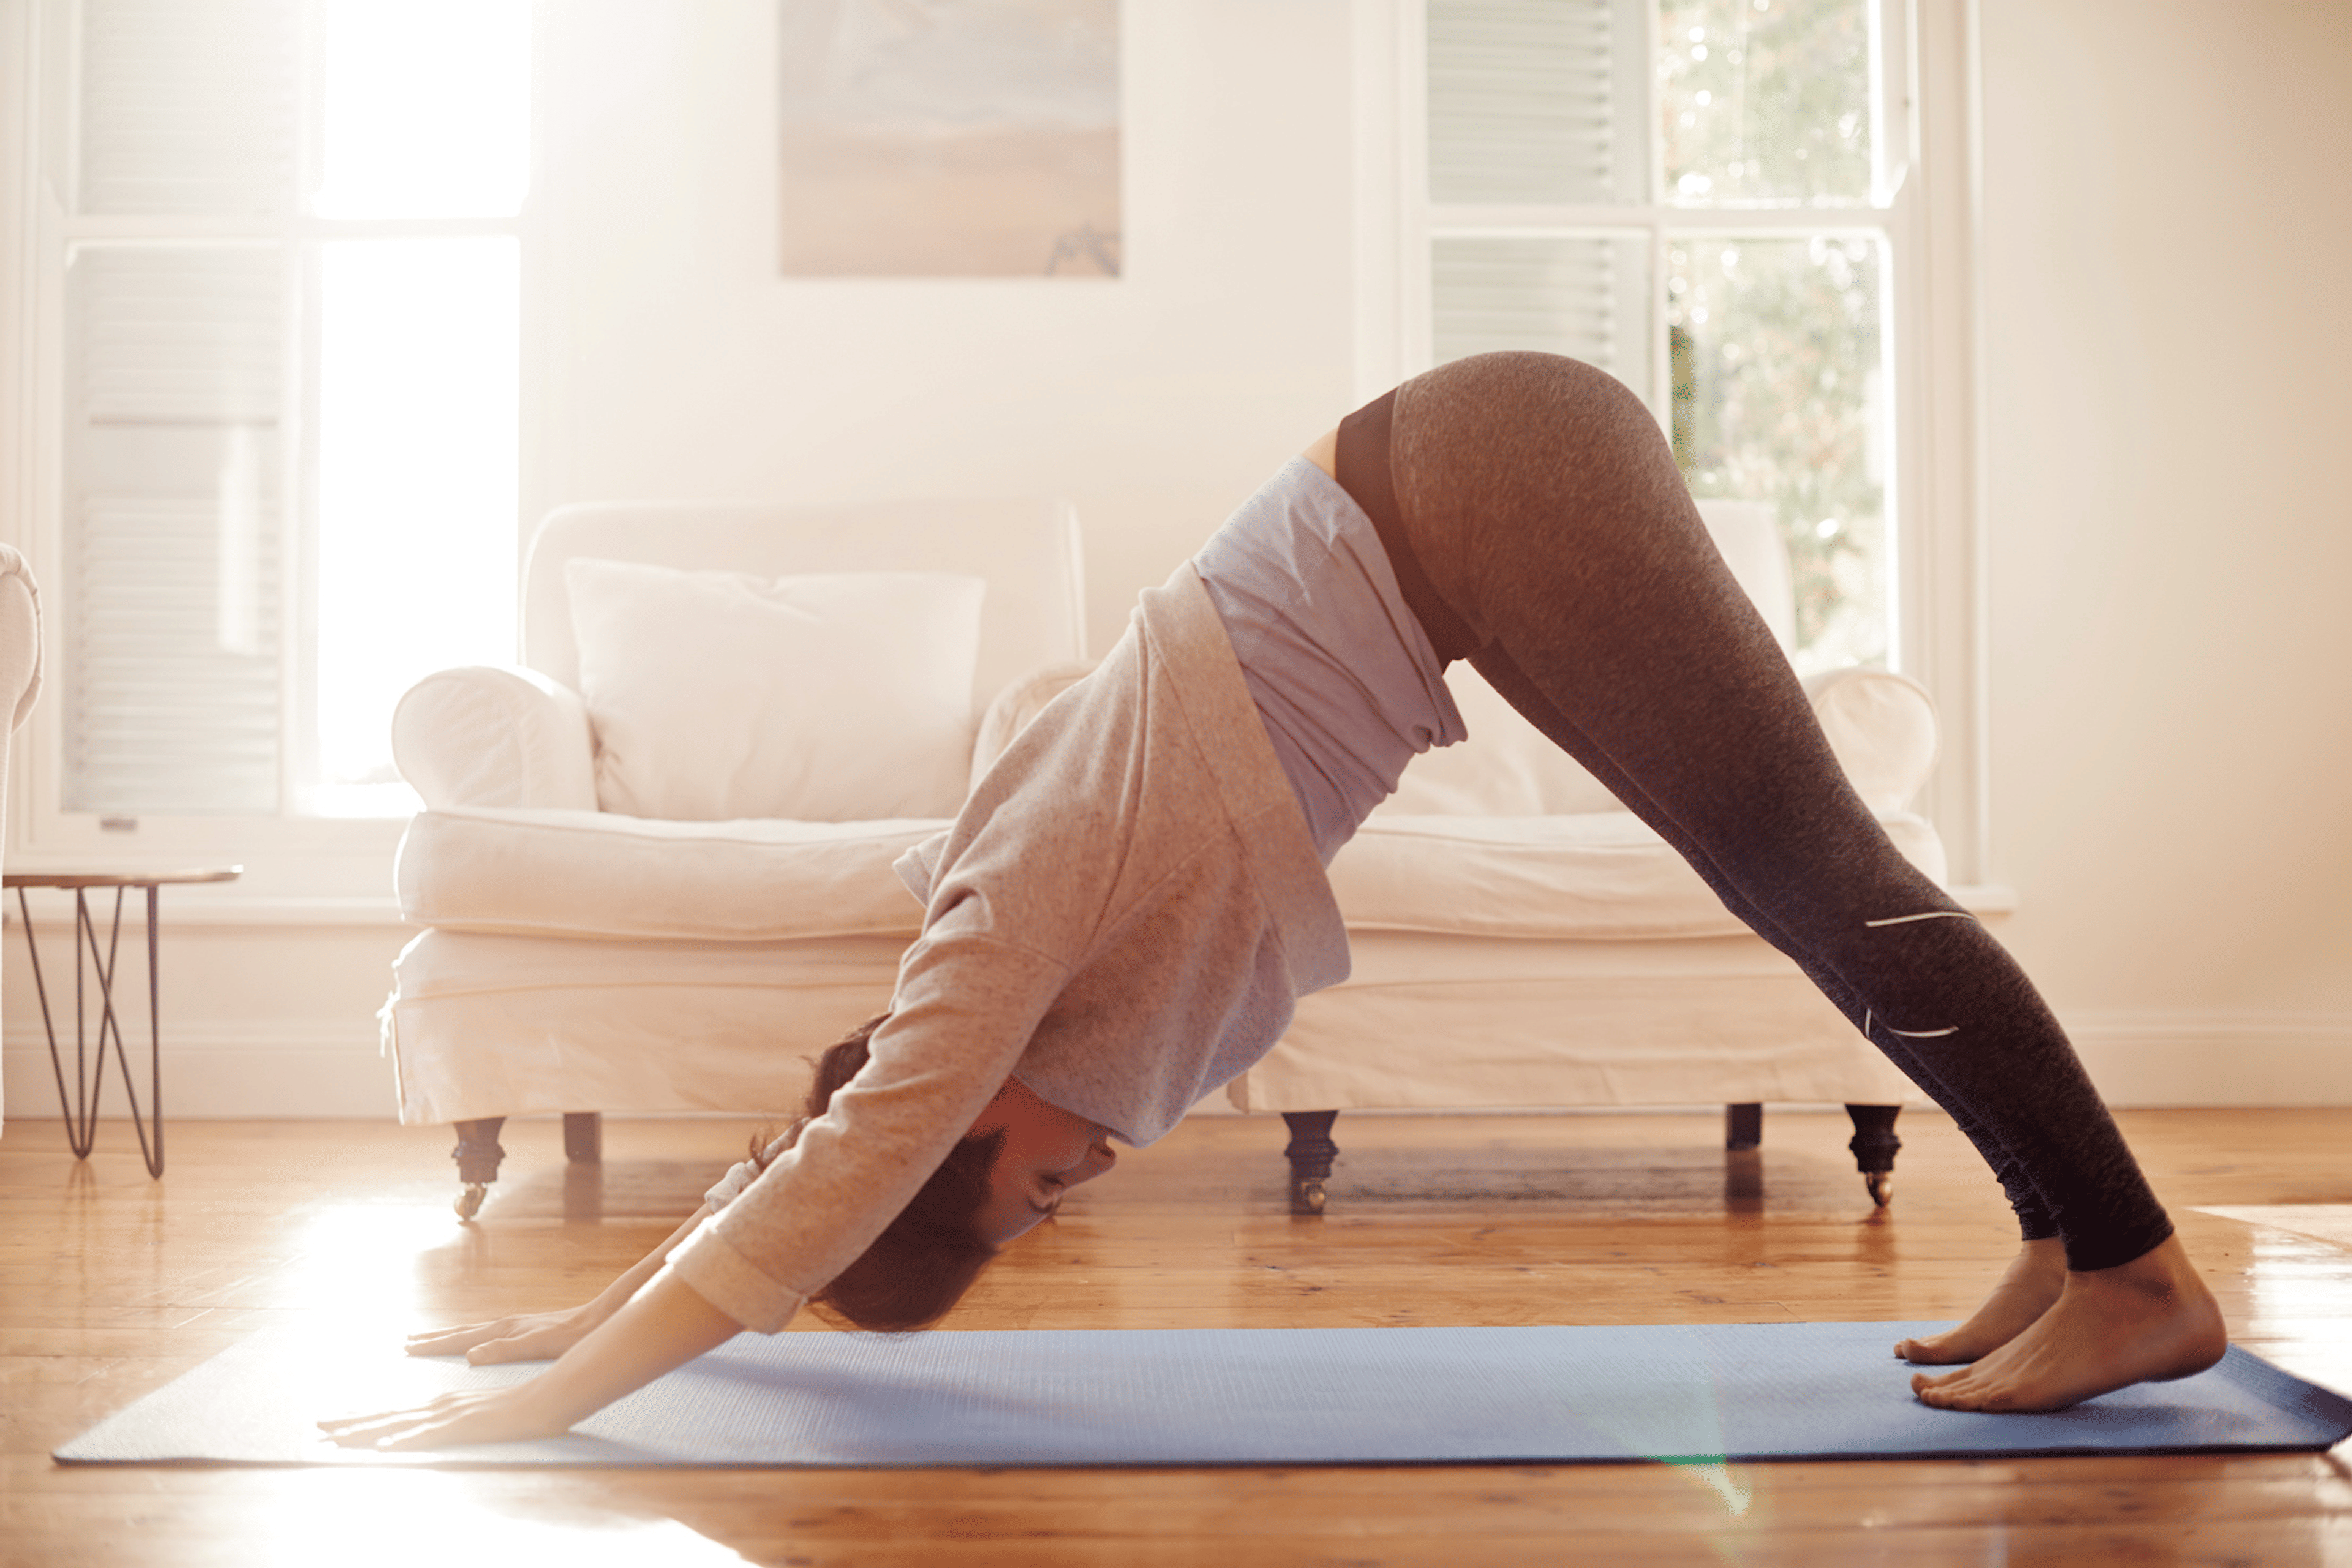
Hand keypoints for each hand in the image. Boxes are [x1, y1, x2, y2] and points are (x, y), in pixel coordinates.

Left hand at [318, 1385, 570, 1450]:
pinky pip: (427, 1437)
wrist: (549, 1397)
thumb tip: (438, 1428)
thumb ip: (458, 1420)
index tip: (336, 1422)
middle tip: (317, 1426)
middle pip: (387, 1415)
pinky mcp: (463, 1426)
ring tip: (334, 1438)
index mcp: (442, 1403)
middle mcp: (439, 1405)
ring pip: (397, 1424)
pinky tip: (383, 1447)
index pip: (395, 1412)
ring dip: (363, 1431)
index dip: (363, 1417)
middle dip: (349, 1422)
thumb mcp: (481, 1414)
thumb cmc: (520, 1408)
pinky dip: (403, 1441)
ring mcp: (449, 1415)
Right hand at [405, 1303, 606, 1364]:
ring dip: (451, 1336)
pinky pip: (488, 1334)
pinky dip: (472, 1338)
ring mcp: (516, 1326)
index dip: (433, 1345)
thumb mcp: (538, 1346)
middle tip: (407, 1341)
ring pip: (474, 1331)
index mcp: (504, 1330)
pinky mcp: (527, 1330)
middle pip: (462, 1332)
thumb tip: (469, 1356)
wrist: (599, 1320)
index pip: (460, 1339)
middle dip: (434, 1337)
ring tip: (432, 1338)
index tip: (407, 1347)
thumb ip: (505, 1350)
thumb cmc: (572, 1337)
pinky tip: (476, 1343)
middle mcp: (506, 1325)